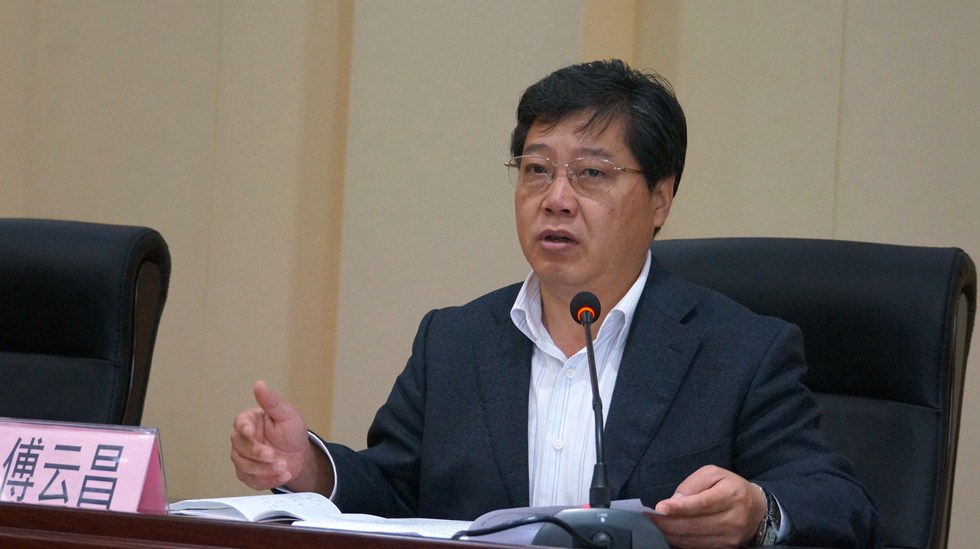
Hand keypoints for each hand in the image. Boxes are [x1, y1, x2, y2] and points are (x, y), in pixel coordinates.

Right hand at [230, 380, 321, 491]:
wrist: (300, 456)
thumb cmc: (291, 433)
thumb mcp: (287, 415)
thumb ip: (272, 402)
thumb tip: (259, 384)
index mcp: (250, 421)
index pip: (240, 423)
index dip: (243, 428)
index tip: (250, 432)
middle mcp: (243, 440)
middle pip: (240, 448)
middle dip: (258, 454)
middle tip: (275, 456)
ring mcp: (243, 458)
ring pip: (244, 466)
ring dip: (265, 469)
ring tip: (284, 466)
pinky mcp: (248, 475)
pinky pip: (252, 481)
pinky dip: (269, 480)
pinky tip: (283, 475)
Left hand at [647, 465, 765, 548]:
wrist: (756, 509)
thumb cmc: (730, 487)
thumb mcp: (713, 474)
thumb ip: (692, 484)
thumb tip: (674, 501)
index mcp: (731, 495)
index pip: (703, 504)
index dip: (679, 508)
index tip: (659, 508)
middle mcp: (733, 518)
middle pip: (695, 525)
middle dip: (667, 523)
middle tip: (648, 518)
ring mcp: (730, 536)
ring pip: (694, 539)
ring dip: (670, 534)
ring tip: (654, 526)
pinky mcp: (726, 548)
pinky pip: (697, 547)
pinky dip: (680, 541)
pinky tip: (669, 533)